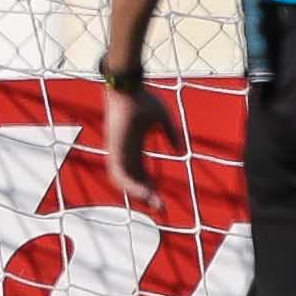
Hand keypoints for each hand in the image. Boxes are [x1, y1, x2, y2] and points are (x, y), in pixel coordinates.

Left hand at [100, 74, 182, 211]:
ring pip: (123, 181)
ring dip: (138, 194)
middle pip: (133, 181)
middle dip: (146, 195)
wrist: (128, 88)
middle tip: (161, 208)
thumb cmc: (142, 99)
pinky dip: (131, 185)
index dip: (150, 186)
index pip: (140, 173)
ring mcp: (118, 151)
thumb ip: (171, 133)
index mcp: (134, 147)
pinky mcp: (115, 149)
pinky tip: (144, 192)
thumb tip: (181, 149)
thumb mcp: (162, 118)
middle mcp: (124, 152)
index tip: (162, 198)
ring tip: (154, 203)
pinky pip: (119, 174)